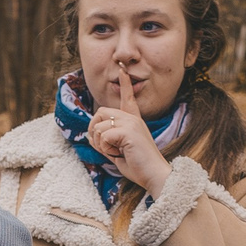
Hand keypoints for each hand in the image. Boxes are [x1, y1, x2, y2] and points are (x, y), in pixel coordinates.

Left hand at [86, 74, 172, 198]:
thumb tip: (91, 135)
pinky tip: (119, 154)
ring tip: (116, 152)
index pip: (127, 98)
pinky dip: (105, 149)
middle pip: (101, 112)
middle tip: (103, 146)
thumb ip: (107, 141)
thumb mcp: (118, 151)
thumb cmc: (139, 166)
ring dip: (101, 144)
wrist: (155, 175)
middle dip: (94, 130)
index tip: (122, 69)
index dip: (124, 84)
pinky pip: (103, 136)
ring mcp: (131, 123)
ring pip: (99, 127)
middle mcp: (133, 119)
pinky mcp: (129, 131)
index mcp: (133, 121)